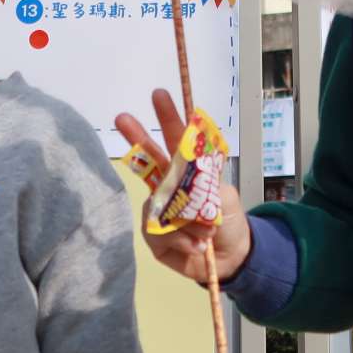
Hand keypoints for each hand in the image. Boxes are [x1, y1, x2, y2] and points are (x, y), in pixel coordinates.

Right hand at [113, 89, 248, 284]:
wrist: (231, 258)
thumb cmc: (228, 221)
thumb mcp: (224, 198)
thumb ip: (205, 189)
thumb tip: (184, 194)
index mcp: (188, 172)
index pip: (176, 141)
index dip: (169, 118)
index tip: (159, 94)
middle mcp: (169, 187)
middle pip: (149, 159)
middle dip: (137, 137)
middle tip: (121, 117)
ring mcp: (158, 210)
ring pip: (161, 205)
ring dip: (189, 222)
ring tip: (207, 234)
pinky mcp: (154, 236)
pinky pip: (162, 233)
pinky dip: (183, 241)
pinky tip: (196, 247)